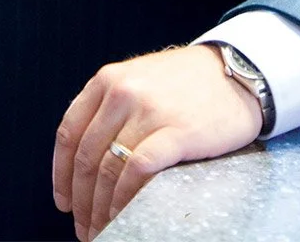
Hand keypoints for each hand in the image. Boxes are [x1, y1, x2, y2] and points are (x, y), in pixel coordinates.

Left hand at [52, 44, 261, 241]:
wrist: (239, 72)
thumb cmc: (188, 82)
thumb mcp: (140, 79)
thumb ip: (111, 108)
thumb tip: (85, 160)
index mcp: (107, 80)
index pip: (69, 134)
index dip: (61, 175)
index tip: (64, 201)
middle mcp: (122, 93)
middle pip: (86, 158)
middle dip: (81, 200)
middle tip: (83, 225)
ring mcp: (148, 112)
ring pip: (108, 169)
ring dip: (100, 207)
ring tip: (102, 229)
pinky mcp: (175, 132)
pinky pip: (137, 172)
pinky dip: (124, 199)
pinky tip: (122, 215)